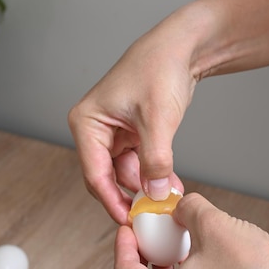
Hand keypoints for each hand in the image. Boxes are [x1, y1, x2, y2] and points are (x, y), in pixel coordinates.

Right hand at [68, 19, 197, 224]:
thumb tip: (155, 195)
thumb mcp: (157, 120)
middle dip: (130, 196)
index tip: (129, 221)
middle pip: (107, 178)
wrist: (182, 47)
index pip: (94, 173)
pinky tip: (169, 185)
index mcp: (86, 123)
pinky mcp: (130, 135)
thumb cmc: (160, 69)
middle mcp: (94, 130)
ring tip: (167, 196)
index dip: (111, 201)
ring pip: (124, 174)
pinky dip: (152, 175)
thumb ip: (155, 161)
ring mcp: (112, 134)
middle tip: (150, 214)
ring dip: (145, 187)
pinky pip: (138, 164)